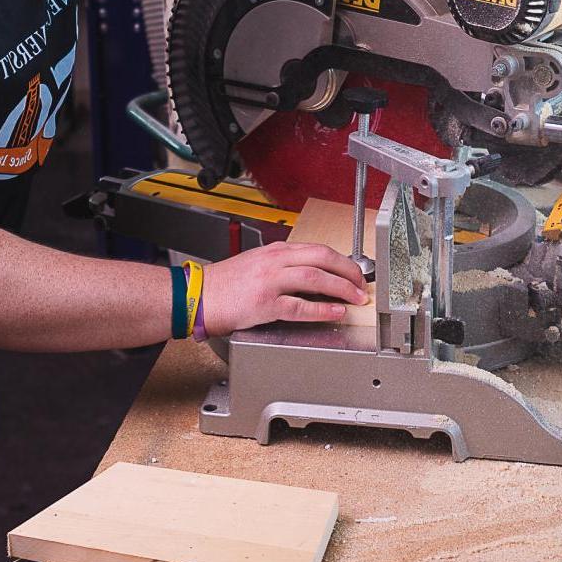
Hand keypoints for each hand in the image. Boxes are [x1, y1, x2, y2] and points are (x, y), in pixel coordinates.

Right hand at [198, 241, 368, 336]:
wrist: (199, 295)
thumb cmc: (225, 284)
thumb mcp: (257, 265)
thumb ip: (282, 266)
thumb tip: (311, 276)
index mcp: (275, 251)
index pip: (317, 249)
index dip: (341, 260)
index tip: (354, 272)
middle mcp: (275, 261)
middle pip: (322, 257)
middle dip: (348, 270)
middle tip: (362, 284)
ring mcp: (270, 281)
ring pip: (316, 277)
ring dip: (341, 288)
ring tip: (356, 298)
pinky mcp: (265, 304)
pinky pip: (300, 306)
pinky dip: (322, 309)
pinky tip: (335, 312)